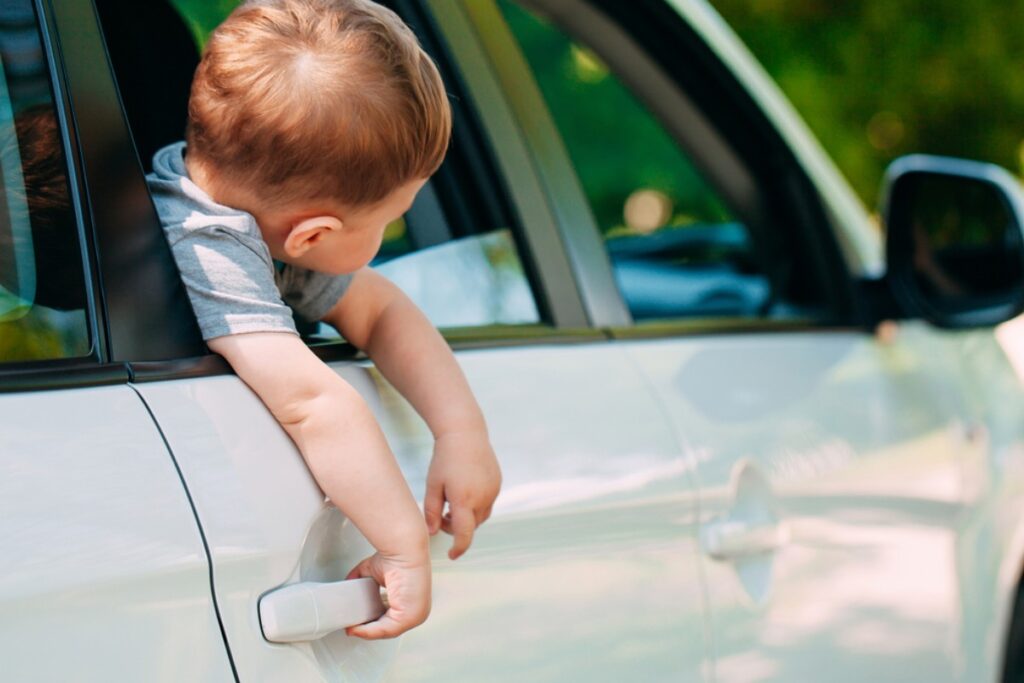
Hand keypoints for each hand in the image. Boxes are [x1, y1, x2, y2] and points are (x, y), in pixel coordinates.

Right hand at [344, 550, 430, 638]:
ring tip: (351, 629)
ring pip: (386, 631)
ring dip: (366, 632)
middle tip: (351, 627)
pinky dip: (369, 631)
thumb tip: (348, 584)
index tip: (357, 622)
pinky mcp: (410, 617)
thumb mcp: (373, 572)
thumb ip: (362, 581)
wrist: (404, 551)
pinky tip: (357, 628)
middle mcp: (417, 611)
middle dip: (367, 629)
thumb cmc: (396, 557)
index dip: (372, 623)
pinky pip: (386, 630)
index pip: (391, 618)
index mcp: (412, 602)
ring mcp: (416, 615)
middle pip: (388, 627)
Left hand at [423, 430, 501, 559]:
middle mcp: (483, 497)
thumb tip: (432, 533)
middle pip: (472, 526)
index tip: (452, 555)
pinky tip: (464, 490)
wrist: (465, 433)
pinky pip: (487, 503)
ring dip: (468, 517)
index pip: (464, 534)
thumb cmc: (444, 459)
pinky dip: (476, 505)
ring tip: (452, 502)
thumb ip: (432, 512)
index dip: (458, 548)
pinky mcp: (498, 484)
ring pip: (481, 516)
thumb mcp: (432, 485)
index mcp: (464, 499)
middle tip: (441, 516)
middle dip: (457, 527)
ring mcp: (493, 491)